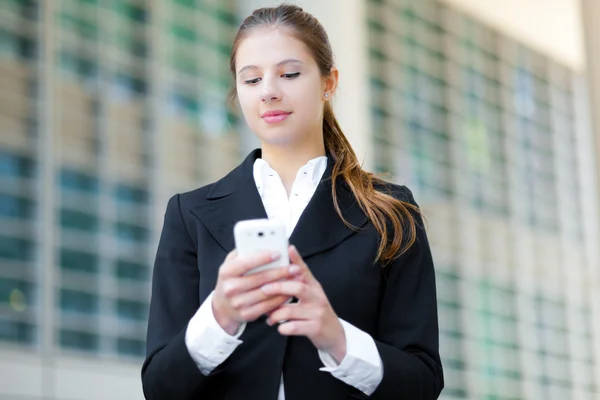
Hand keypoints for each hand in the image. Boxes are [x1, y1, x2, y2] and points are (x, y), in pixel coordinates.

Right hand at [212, 250, 302, 334]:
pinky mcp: (247, 314)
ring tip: (296, 277)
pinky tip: (290, 291)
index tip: (278, 253)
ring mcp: (239, 303)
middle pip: (259, 278)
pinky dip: (281, 298)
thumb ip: (243, 253)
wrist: (223, 307)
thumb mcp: (231, 264)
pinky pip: (269, 306)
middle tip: (294, 267)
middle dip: (280, 272)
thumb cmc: (231, 280)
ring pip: (266, 293)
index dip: (263, 257)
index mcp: (226, 272)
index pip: (246, 263)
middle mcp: (230, 288)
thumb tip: (262, 242)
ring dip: (284, 285)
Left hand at [262, 246, 346, 362]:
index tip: (288, 248)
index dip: (296, 259)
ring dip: (276, 313)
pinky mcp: (315, 328)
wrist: (335, 335)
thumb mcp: (311, 295)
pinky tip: (279, 328)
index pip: (305, 270)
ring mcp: (317, 313)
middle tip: (264, 289)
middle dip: (279, 287)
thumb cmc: (316, 313)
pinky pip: (294, 326)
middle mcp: (317, 297)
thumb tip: (278, 273)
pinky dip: (283, 327)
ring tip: (269, 317)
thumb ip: (297, 284)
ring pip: (292, 310)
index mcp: (314, 287)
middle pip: (298, 288)